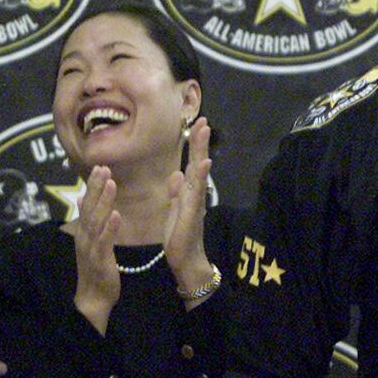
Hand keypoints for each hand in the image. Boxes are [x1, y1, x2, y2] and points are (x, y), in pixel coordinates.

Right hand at [72, 165, 120, 333]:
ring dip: (104, 201)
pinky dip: (110, 227)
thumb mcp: (89, 241)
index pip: (87, 204)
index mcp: (84, 231)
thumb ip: (86, 219)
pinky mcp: (100, 259)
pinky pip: (105, 241)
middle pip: (90, 207)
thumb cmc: (95, 268)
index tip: (100, 167)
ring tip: (111, 183)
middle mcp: (84, 236)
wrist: (93, 297)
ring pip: (96, 221)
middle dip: (96, 187)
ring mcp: (91, 247)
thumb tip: (81, 198)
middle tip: (103, 167)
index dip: (92, 185)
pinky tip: (117, 214)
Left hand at [165, 117, 214, 295]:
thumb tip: (176, 175)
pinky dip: (200, 176)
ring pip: (199, 171)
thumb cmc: (179, 236)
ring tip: (204, 131)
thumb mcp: (174, 210)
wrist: (186, 258)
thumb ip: (176, 193)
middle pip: (197, 161)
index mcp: (187, 191)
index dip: (194, 145)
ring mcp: (195, 201)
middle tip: (204, 119)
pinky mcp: (192, 211)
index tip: (197, 125)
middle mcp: (194, 193)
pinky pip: (196, 190)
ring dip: (201, 150)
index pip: (191, 163)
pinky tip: (204, 163)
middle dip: (200, 141)